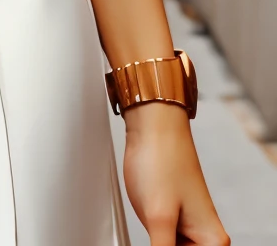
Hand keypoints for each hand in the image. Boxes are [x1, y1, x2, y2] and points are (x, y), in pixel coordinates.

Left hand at [123, 103, 228, 244]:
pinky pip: (162, 241)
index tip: (156, 241)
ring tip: (149, 217)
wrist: (151, 125)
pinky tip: (145, 227)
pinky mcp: (171, 216)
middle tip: (152, 227)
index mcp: (213, 242)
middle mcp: (205, 236)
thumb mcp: (158, 218)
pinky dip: (151, 240)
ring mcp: (187, 226)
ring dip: (155, 244)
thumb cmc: (161, 161)